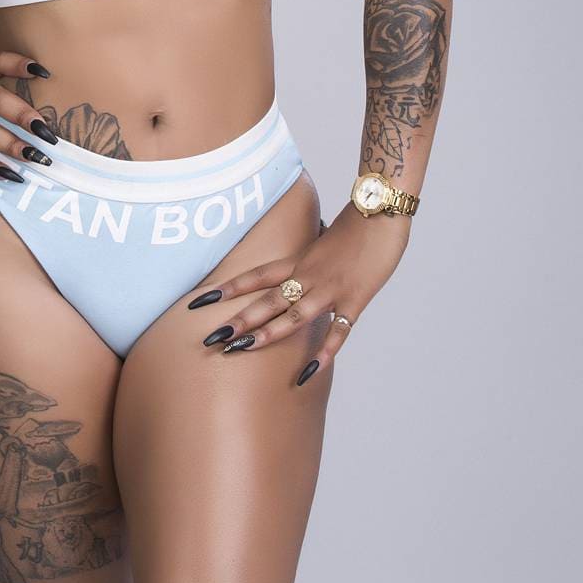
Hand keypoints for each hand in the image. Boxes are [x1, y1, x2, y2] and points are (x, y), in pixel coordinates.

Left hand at [187, 199, 411, 384]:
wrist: (382, 209)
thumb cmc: (356, 223)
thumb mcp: (324, 240)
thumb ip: (310, 258)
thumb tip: (297, 267)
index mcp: (299, 259)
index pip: (256, 275)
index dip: (229, 288)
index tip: (201, 300)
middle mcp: (308, 275)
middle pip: (267, 300)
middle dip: (240, 319)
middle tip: (212, 337)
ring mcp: (330, 289)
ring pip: (293, 315)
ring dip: (268, 333)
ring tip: (242, 349)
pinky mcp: (355, 300)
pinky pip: (337, 332)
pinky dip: (323, 354)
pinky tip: (308, 373)